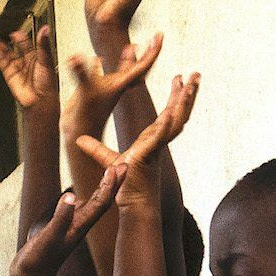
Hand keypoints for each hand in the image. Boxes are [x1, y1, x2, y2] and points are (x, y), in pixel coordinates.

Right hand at [0, 24, 58, 110]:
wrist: (41, 100)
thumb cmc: (48, 84)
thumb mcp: (47, 60)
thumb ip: (43, 44)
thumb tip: (45, 29)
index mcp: (35, 55)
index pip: (24, 41)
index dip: (18, 36)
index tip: (13, 31)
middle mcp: (24, 60)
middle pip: (9, 46)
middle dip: (0, 38)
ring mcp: (16, 67)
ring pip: (2, 53)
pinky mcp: (9, 74)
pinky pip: (1, 61)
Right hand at [10, 166, 126, 275]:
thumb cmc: (38, 259)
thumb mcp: (48, 236)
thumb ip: (60, 217)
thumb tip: (71, 195)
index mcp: (79, 225)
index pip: (100, 201)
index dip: (109, 184)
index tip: (116, 167)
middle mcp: (79, 225)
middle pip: (102, 200)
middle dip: (113, 183)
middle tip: (124, 163)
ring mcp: (71, 227)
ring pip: (91, 204)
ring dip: (102, 188)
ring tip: (110, 173)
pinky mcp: (61, 230)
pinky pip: (77, 210)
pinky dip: (82, 199)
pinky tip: (82, 194)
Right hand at [63, 36, 164, 134]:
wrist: (77, 135)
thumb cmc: (84, 117)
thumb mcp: (84, 93)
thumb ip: (82, 74)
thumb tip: (75, 57)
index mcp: (120, 85)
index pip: (142, 66)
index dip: (152, 51)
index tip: (160, 35)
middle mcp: (116, 87)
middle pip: (138, 67)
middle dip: (148, 52)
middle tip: (158, 35)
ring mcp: (106, 90)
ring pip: (122, 72)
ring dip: (129, 59)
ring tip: (132, 45)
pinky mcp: (95, 93)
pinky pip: (102, 76)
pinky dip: (100, 66)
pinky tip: (98, 58)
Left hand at [74, 74, 201, 209]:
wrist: (131, 202)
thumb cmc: (125, 183)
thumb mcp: (109, 161)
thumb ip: (95, 149)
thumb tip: (79, 139)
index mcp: (153, 138)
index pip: (169, 111)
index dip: (176, 95)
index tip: (179, 78)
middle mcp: (159, 140)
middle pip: (179, 112)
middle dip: (188, 93)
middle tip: (196, 73)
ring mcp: (157, 147)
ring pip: (177, 121)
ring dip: (185, 103)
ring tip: (192, 84)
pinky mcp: (149, 154)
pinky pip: (161, 138)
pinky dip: (168, 125)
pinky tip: (172, 112)